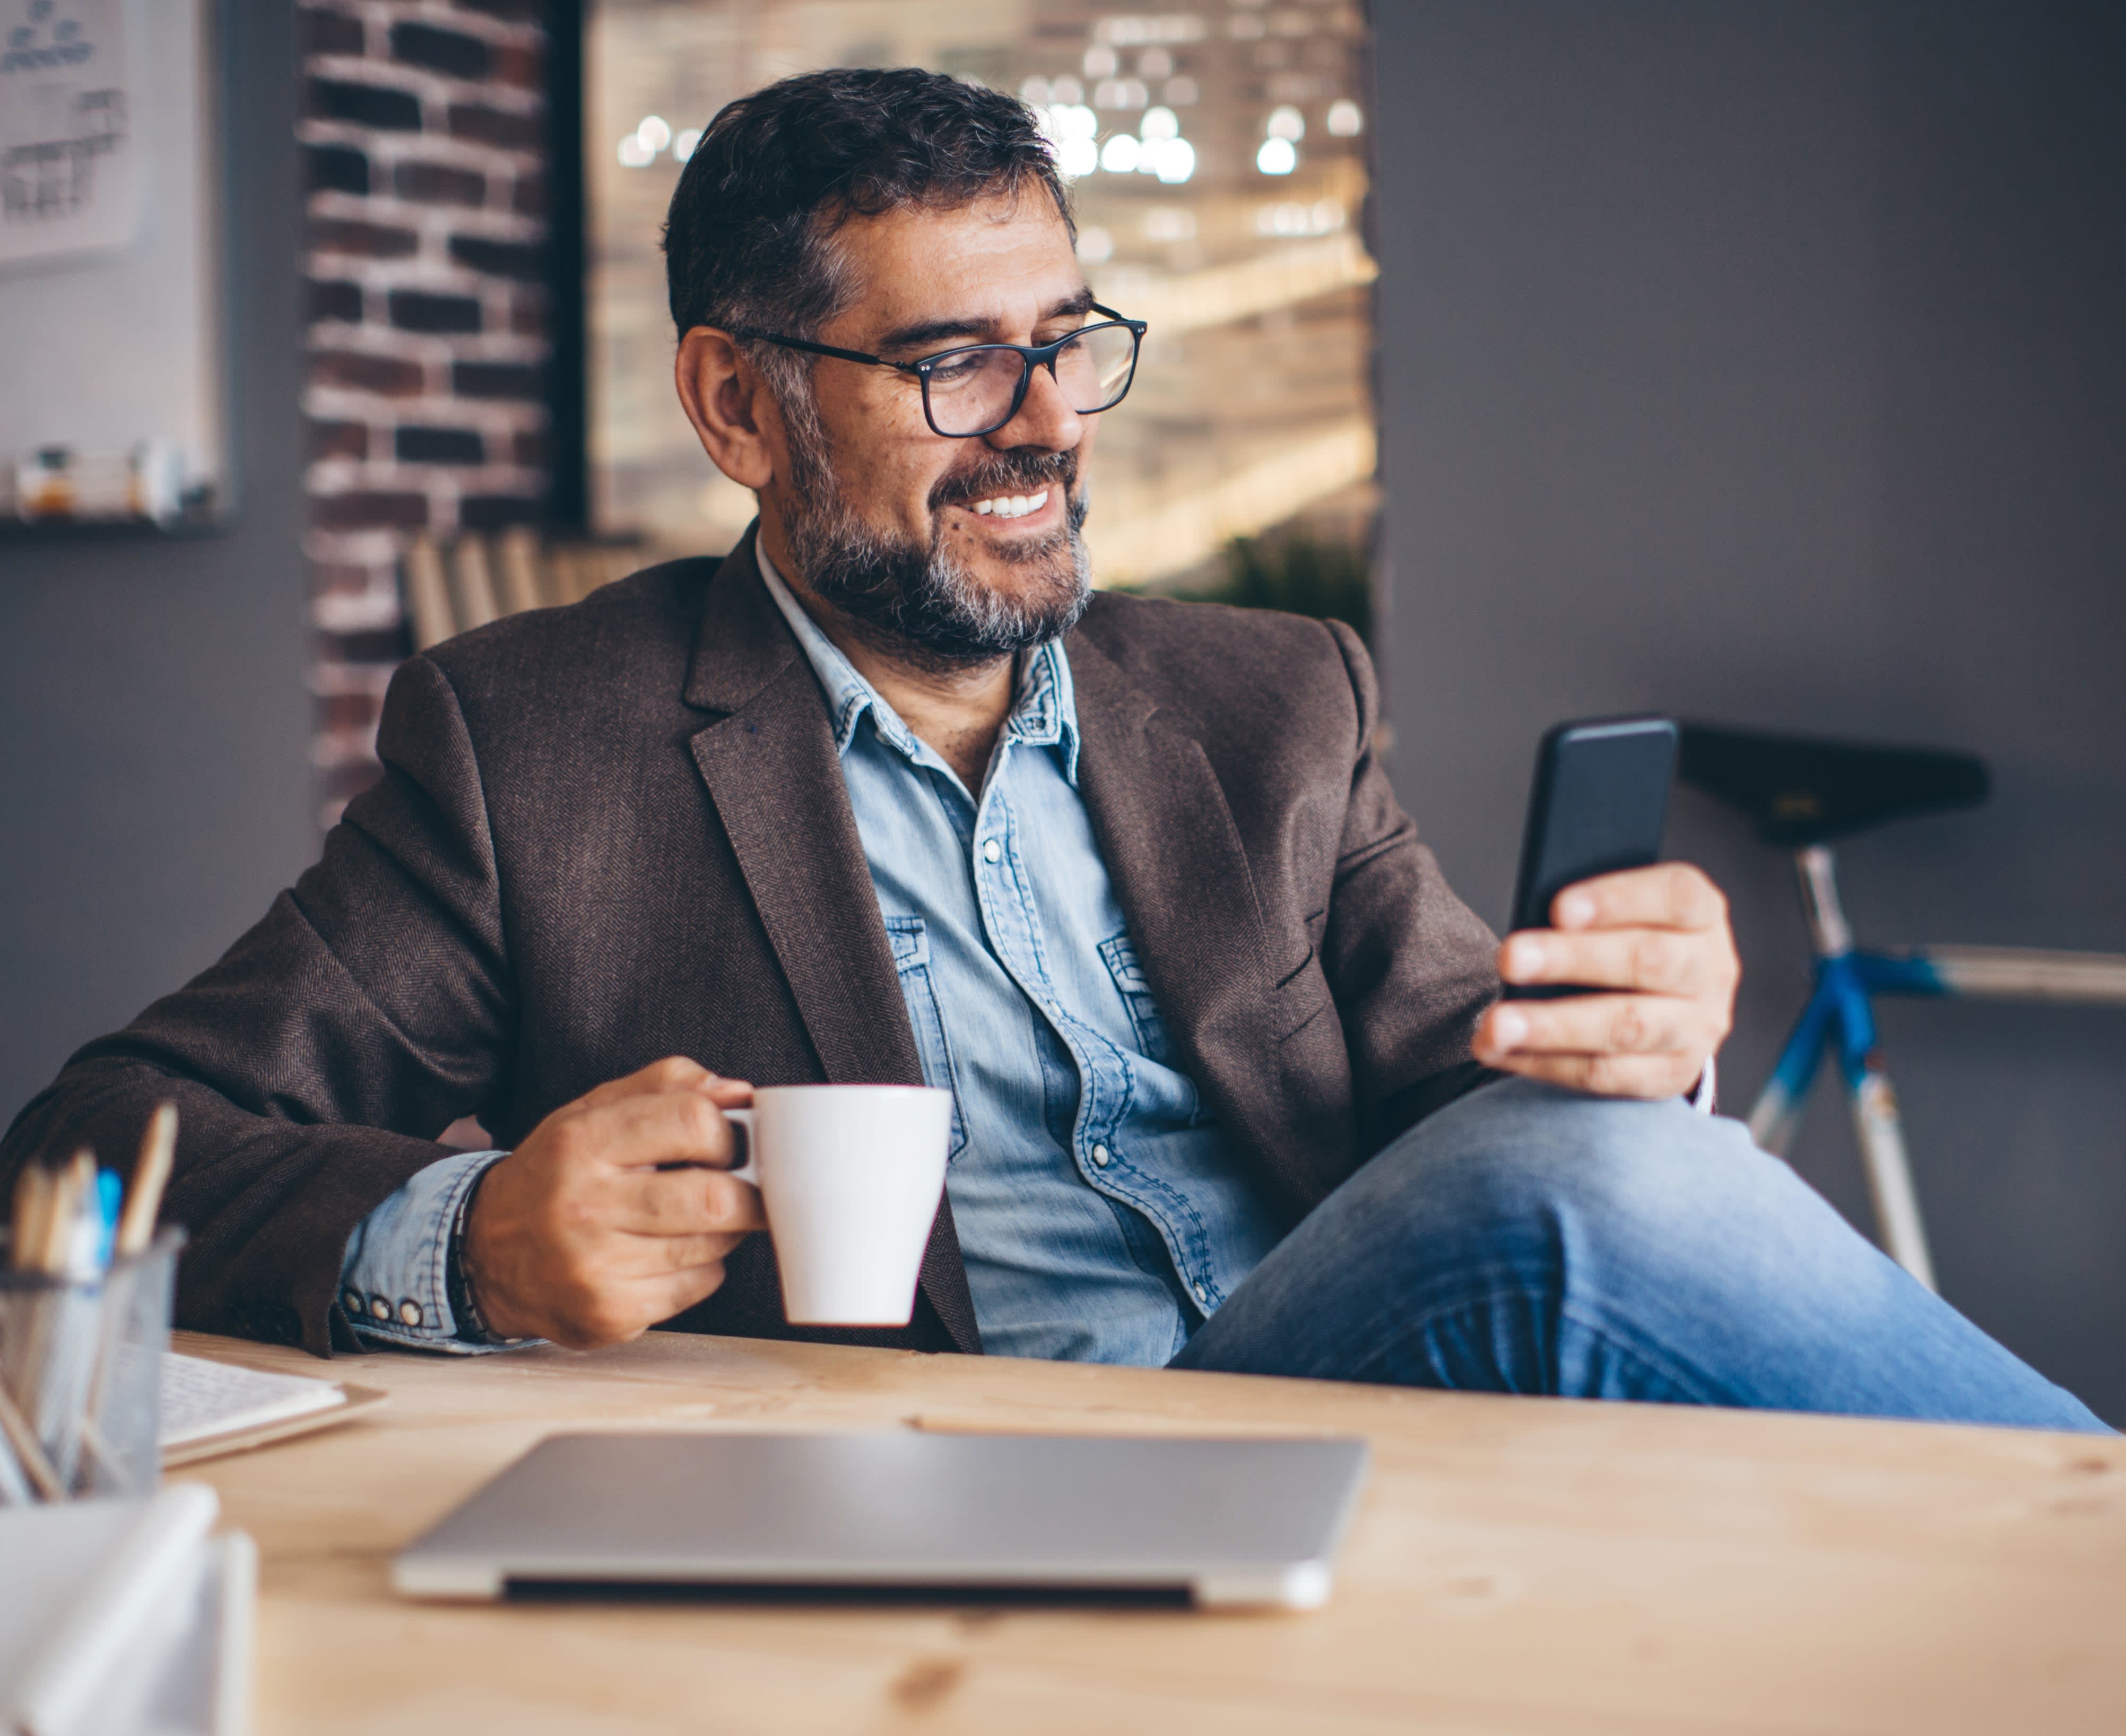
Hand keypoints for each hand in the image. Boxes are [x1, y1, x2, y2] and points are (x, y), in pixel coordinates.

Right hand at [461, 1057, 766, 1348]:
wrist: (484, 1255)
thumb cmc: (555, 1175)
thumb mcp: (592, 1111)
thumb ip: (666, 1086)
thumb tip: (738, 1092)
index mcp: (582, 1141)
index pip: (692, 1122)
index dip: (729, 1132)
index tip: (728, 1143)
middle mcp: (584, 1205)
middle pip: (714, 1197)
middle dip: (747, 1192)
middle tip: (746, 1188)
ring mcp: (595, 1267)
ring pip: (712, 1245)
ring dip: (724, 1231)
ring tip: (699, 1219)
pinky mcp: (608, 1314)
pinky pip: (696, 1286)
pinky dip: (701, 1269)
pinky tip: (669, 1255)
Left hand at [1472, 863, 1739, 1098]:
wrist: (1666, 1006)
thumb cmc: (1625, 940)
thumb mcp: (1620, 914)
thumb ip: (1589, 911)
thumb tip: (1533, 921)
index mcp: (1702, 915)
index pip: (1677, 897)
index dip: (1619, 900)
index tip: (1558, 908)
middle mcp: (1710, 970)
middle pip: (1649, 961)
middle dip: (1572, 960)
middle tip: (1508, 959)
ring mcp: (1697, 1028)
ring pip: (1627, 1026)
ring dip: (1552, 1026)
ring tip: (1495, 1025)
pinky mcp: (1670, 1074)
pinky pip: (1607, 1074)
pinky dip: (1548, 1063)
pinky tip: (1504, 1053)